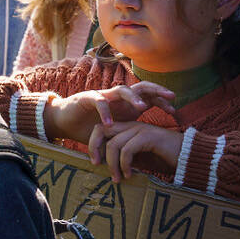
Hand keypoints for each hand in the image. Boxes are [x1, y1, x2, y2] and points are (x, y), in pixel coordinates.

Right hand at [46, 82, 175, 142]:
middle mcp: (118, 97)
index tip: (175, 112)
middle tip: (171, 97)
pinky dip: (105, 112)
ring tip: (142, 108)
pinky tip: (110, 124)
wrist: (64, 121)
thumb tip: (150, 151)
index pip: (149, 97)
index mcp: (126, 104)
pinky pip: (99, 101)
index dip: (163, 102)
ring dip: (133, 98)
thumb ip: (129, 135)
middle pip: (141, 87)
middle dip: (157, 90)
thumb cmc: (90, 128)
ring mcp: (103, 96)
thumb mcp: (115, 133)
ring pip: (123, 90)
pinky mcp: (87, 98)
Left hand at [87, 121, 183, 182]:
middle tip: (96, 165)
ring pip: (114, 144)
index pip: (101, 129)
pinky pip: (128, 150)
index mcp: (128, 129)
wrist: (190, 157)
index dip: (94, 143)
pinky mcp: (149, 137)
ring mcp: (141, 129)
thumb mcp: (139, 159)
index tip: (94, 162)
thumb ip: (123, 159)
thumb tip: (105, 167)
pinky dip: (125, 164)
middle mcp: (132, 126)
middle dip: (95, 148)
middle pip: (101, 130)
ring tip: (117, 178)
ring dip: (112, 163)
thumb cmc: (165, 160)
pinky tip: (129, 175)